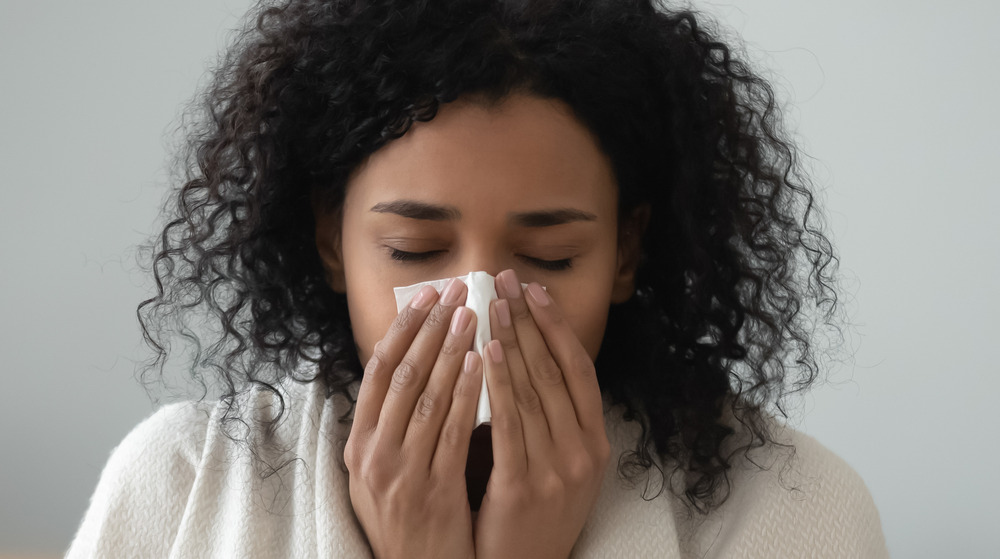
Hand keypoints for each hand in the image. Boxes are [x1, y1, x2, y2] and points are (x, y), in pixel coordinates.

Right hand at [345, 279, 481, 558]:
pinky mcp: (433, 490)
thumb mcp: (381, 471)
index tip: (426, 294)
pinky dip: (467, 393)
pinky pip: (452, 431)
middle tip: (456, 289)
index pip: (379, 370)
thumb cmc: (406, 517)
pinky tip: (483, 364)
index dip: (404, 327)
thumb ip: (390, 424)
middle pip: (402, 374)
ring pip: (427, 396)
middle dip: (431, 326)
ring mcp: (401, 473)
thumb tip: (412, 363)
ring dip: (451, 350)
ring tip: (473, 314)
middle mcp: (373, 454)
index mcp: (358, 443)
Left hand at [474, 270, 610, 558]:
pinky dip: (499, 384)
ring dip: (512, 341)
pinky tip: (486, 353)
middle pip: (554, 371)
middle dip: (527, 321)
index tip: (534, 291)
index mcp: (596, 443)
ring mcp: (558, 469)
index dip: (556, 326)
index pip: (579, 369)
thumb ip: (553, 420)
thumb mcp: (562, 466)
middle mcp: (584, 452)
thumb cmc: (535, 513)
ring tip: (491, 304)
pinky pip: (510, 424)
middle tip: (505, 281)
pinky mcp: (525, 486)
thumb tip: (528, 357)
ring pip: (534, 390)